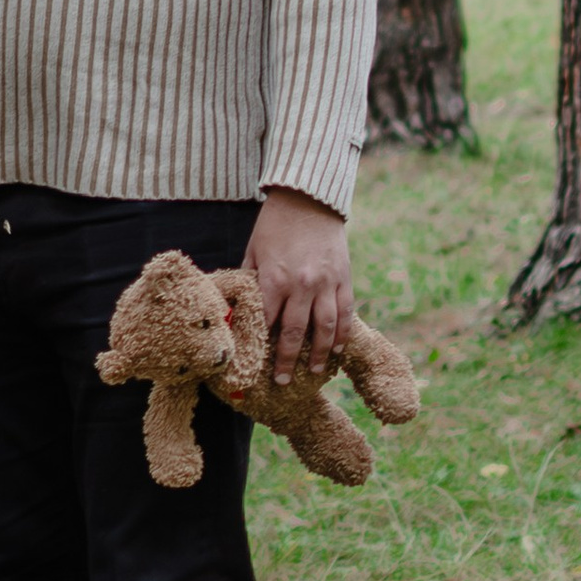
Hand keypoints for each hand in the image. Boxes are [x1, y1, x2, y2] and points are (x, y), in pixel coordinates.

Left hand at [246, 190, 351, 382]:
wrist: (309, 199)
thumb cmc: (274, 225)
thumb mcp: (253, 251)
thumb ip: (247, 282)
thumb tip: (234, 310)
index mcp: (274, 278)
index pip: (266, 322)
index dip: (260, 345)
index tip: (254, 364)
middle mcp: (302, 284)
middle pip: (296, 332)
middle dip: (287, 360)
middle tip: (282, 381)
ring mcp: (327, 282)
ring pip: (325, 327)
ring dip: (319, 353)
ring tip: (314, 373)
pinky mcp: (344, 277)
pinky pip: (346, 312)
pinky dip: (342, 333)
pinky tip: (337, 349)